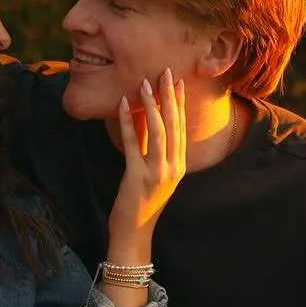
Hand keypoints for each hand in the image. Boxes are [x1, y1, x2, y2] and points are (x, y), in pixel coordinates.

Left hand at [108, 69, 186, 255]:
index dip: (180, 104)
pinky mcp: (137, 177)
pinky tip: (123, 105)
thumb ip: (153, 151)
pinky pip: (132, 144)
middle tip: (165, 72)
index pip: (182, 128)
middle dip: (170, 97)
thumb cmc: (141, 204)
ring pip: (159, 132)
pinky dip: (128, 123)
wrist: (134, 234)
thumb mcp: (154, 175)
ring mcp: (157, 173)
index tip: (178, 82)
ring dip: (152, 105)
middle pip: (174, 125)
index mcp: (179, 166)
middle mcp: (173, 168)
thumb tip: (147, 122)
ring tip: (145, 84)